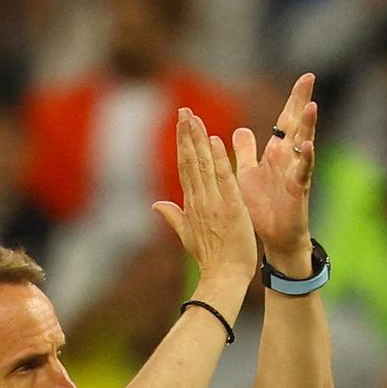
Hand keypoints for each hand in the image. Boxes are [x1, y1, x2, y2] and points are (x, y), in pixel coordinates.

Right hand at [153, 107, 256, 285]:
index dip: (182, 144)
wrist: (223, 277)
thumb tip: (156, 204)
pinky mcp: (230, 207)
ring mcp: (213, 202)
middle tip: (183, 110)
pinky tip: (214, 140)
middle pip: (189, 160)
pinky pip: (222, 179)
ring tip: (194, 117)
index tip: (181, 123)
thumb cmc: (210, 258)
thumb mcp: (187, 235)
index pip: (185, 167)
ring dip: (198, 140)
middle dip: (186, 134)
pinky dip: (218, 160)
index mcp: (191, 204)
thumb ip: (173, 216)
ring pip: (202, 165)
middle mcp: (198, 199)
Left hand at [234, 73, 316, 266]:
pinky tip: (309, 145)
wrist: (273, 238)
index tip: (305, 77)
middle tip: (309, 77)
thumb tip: (240, 130)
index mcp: (276, 153)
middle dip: (302, 102)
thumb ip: (246, 152)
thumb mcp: (249, 174)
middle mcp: (289, 159)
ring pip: (304, 144)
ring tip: (312, 106)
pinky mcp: (298, 191)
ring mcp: (296, 173)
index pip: (286, 121)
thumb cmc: (263, 207)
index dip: (294, 100)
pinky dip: (306, 159)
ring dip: (308, 126)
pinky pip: (303, 172)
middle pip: (297, 125)